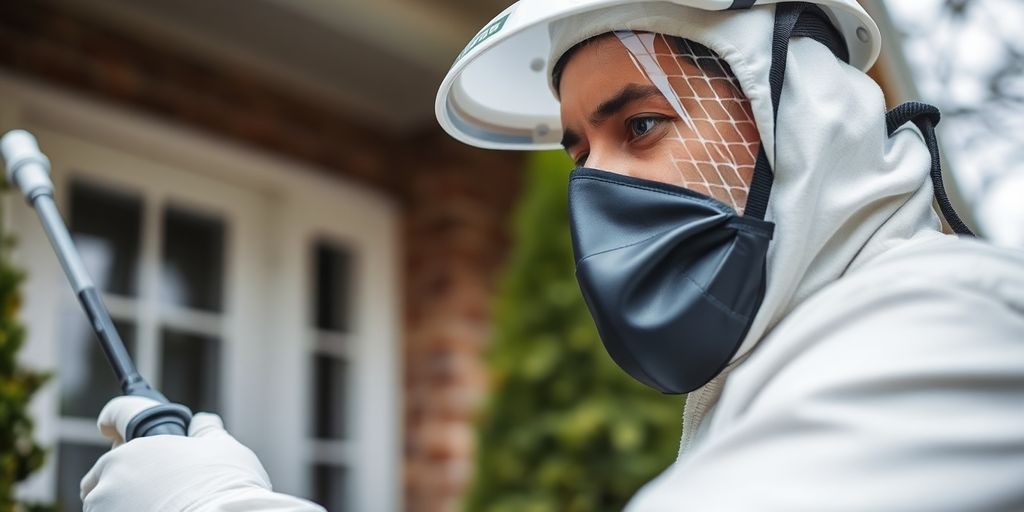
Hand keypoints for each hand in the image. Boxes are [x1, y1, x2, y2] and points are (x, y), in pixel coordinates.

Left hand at [81, 396, 323, 511]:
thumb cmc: (228, 493)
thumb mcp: (226, 452)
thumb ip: (209, 434)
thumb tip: (204, 422)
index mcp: (139, 445)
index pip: (120, 414)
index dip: (117, 414)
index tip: (109, 422)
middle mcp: (113, 475)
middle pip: (112, 467)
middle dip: (132, 473)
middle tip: (169, 486)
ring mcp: (107, 511)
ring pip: (111, 501)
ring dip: (132, 502)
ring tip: (176, 507)